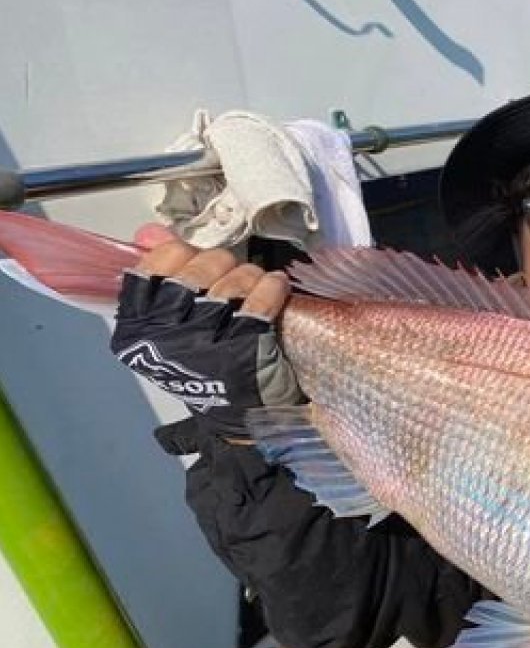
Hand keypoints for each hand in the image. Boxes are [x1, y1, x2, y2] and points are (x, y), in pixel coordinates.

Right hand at [109, 233, 300, 437]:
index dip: (179, 254)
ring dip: (248, 275)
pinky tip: (276, 286)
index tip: (196, 259)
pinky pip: (257, 305)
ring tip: (257, 280)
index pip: (150, 269)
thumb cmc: (203, 364)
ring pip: (227, 287)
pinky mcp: (242, 357)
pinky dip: (270, 289)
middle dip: (219, 263)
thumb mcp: (169, 323)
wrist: (237, 416)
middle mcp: (164, 341)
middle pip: (194, 273)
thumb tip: (149, 232)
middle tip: (232, 270)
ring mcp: (203, 350)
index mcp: (136, 330)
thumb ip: (158, 275)